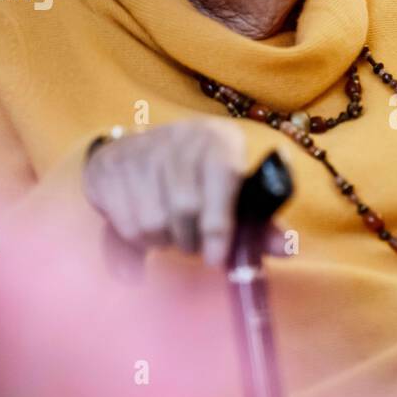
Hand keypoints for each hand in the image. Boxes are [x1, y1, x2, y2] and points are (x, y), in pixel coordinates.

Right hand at [82, 117, 268, 266]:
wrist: (146, 153)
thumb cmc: (203, 184)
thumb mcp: (235, 197)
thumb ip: (261, 225)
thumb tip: (289, 248)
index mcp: (220, 139)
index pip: (222, 177)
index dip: (220, 225)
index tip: (216, 260)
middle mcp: (179, 136)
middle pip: (185, 206)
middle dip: (191, 239)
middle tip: (194, 246)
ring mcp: (139, 148)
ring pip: (152, 220)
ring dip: (164, 242)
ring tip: (172, 234)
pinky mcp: (107, 166)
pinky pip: (123, 224)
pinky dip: (137, 240)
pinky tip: (146, 228)